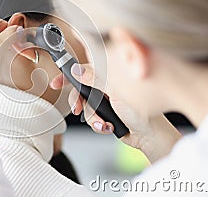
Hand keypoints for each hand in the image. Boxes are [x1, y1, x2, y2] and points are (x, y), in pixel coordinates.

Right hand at [50, 63, 180, 161]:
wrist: (150, 136)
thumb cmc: (142, 111)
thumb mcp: (115, 92)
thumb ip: (95, 79)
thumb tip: (77, 70)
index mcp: (110, 76)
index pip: (84, 71)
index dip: (68, 76)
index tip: (56, 82)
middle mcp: (106, 87)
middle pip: (81, 92)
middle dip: (79, 103)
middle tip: (76, 109)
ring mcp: (105, 101)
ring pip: (86, 108)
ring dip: (93, 118)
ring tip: (104, 123)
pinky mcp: (105, 114)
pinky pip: (92, 119)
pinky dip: (98, 125)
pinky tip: (108, 126)